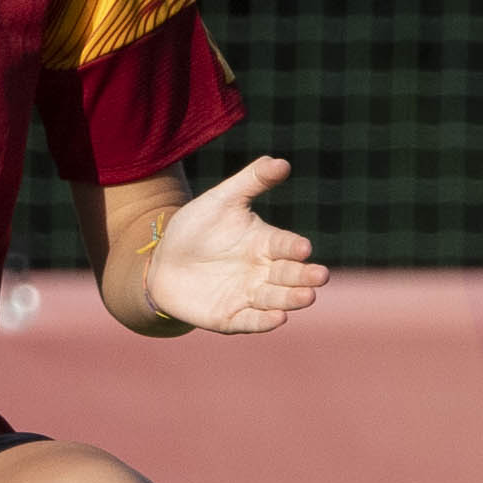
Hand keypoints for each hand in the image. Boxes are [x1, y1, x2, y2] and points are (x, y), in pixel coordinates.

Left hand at [139, 155, 328, 334]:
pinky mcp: (231, 317)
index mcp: (266, 243)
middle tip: (320, 276)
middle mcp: (263, 271)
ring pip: (276, 299)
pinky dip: (265, 321)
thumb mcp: (221, 200)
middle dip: (305, 276)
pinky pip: (252, 320)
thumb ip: (251, 181)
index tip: (303, 248)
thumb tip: (282, 162)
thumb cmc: (196, 228)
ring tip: (307, 296)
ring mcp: (249, 295)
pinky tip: (278, 318)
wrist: (161, 262)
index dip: (295, 247)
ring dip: (292, 299)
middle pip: (290, 275)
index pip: (286, 246)